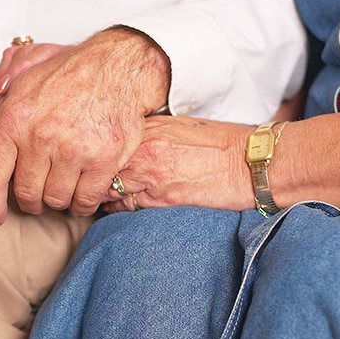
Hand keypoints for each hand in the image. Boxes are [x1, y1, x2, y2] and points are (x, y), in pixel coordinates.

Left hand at [0, 28, 169, 227]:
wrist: (114, 66)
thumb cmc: (62, 79)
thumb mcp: (16, 96)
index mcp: (13, 121)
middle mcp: (41, 137)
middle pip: (26, 194)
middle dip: (30, 201)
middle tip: (38, 193)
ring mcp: (74, 150)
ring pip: (55, 200)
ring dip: (57, 201)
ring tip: (62, 186)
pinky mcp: (103, 159)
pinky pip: (85, 200)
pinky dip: (82, 203)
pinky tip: (82, 192)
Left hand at [103, 115, 256, 212]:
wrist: (252, 162)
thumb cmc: (222, 145)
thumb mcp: (179, 128)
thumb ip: (148, 135)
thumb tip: (123, 146)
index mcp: (147, 127)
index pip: (103, 143)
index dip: (94, 156)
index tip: (91, 164)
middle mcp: (142, 148)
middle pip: (97, 166)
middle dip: (90, 177)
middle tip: (87, 185)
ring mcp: (149, 173)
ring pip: (105, 189)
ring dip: (101, 196)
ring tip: (101, 199)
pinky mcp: (160, 198)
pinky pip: (123, 208)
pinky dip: (118, 211)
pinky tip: (121, 210)